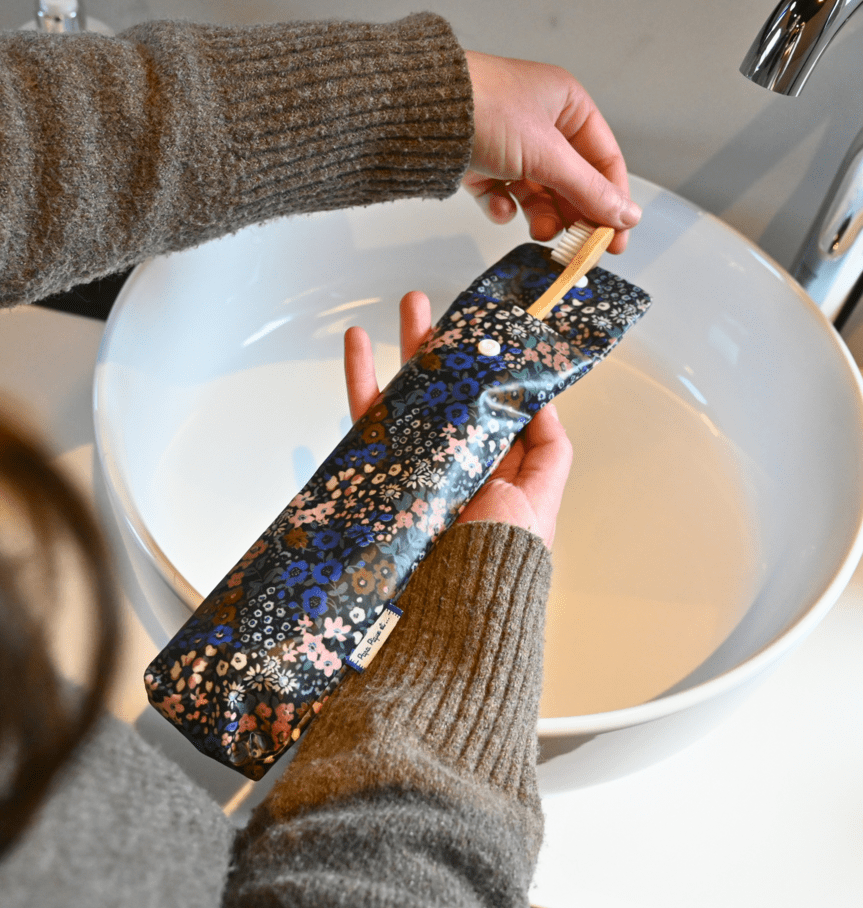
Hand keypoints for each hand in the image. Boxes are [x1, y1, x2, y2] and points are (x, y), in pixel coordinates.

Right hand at [344, 291, 572, 547]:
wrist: (455, 599)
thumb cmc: (502, 555)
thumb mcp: (542, 495)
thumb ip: (549, 447)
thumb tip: (541, 397)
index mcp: (497, 463)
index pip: (491, 402)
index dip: (487, 365)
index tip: (487, 328)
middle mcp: (457, 460)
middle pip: (450, 389)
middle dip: (447, 345)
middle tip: (441, 307)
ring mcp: (418, 464)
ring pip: (411, 395)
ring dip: (408, 349)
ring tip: (408, 307)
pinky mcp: (384, 473)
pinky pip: (369, 420)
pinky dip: (360, 380)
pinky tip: (358, 344)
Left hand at [463, 51, 640, 254]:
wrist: (419, 111)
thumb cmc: (485, 110)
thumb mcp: (546, 154)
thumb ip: (587, 189)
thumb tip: (626, 216)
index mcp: (566, 105)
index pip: (603, 159)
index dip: (613, 201)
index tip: (616, 239)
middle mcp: (539, 122)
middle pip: (570, 180)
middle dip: (574, 214)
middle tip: (580, 248)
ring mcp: (508, 144)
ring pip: (537, 191)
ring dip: (542, 215)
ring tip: (542, 232)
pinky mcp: (478, 163)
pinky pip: (500, 194)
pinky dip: (501, 207)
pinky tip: (499, 208)